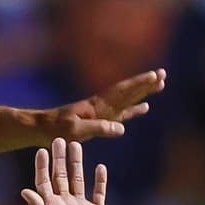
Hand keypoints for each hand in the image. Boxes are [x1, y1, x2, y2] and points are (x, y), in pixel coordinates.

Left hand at [21, 140, 106, 204]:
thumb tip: (25, 190)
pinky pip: (98, 192)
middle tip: (60, 139)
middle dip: (60, 159)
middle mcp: (64, 204)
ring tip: (77, 146)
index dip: (42, 167)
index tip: (42, 150)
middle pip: (61, 176)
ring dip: (77, 164)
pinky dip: (100, 181)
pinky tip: (100, 167)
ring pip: (78, 180)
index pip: (44, 182)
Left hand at [50, 68, 165, 141]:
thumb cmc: (55, 131)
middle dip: (145, 84)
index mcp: (97, 106)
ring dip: (143, 92)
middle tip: (164, 74)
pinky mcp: (98, 118)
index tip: (155, 76)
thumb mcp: (75, 131)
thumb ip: (98, 128)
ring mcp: (101, 111)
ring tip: (160, 84)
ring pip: (127, 99)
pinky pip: (120, 112)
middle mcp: (101, 105)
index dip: (139, 85)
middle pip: (128, 92)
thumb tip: (121, 128)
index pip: (122, 92)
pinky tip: (143, 108)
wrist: (40, 128)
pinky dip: (133, 109)